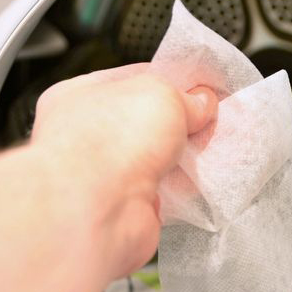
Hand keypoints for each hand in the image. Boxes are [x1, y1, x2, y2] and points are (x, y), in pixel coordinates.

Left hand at [31, 63, 217, 280]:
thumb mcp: (160, 94)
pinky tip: (200, 178)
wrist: (97, 210)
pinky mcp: (127, 205)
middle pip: (148, 122)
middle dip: (181, 123)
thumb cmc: (113, 140)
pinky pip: (164, 189)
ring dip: (184, 156)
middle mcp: (89, 134)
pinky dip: (183, 186)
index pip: (134, 80)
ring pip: (157, 158)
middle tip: (207, 122)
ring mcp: (106, 172)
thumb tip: (203, 103)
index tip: (200, 90)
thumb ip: (185, 96)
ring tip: (209, 148)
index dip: (170, 83)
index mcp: (82, 95)